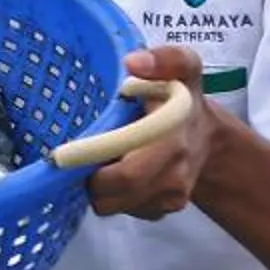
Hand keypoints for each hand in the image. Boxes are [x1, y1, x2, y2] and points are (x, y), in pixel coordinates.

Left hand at [87, 45, 216, 219]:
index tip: (63, 156)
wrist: (207, 137)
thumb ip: (166, 59)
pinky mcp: (161, 210)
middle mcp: (173, 175)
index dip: (90, 168)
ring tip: (102, 158)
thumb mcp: (184, 67)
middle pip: (112, 194)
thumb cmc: (183, 98)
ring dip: (97, 187)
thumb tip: (134, 63)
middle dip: (87, 178)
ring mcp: (169, 197)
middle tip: (78, 153)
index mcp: (172, 140)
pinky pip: (122, 210)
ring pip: (112, 205)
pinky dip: (112, 195)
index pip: (127, 174)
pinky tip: (118, 170)